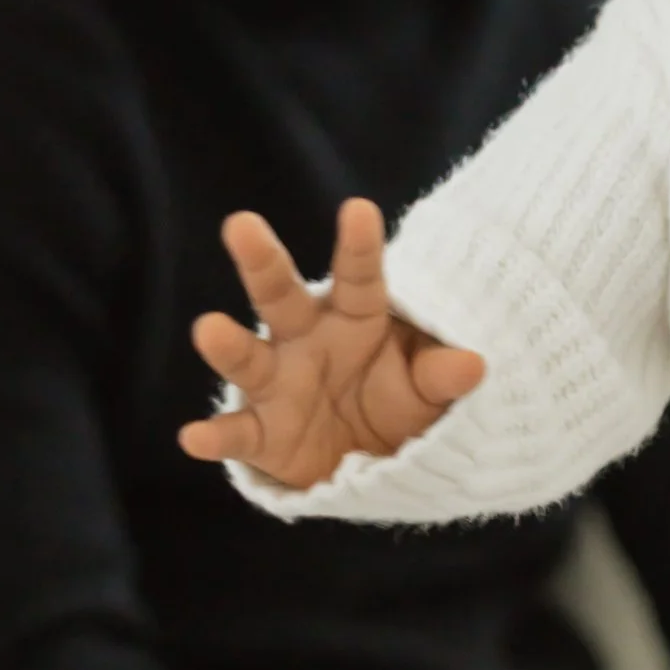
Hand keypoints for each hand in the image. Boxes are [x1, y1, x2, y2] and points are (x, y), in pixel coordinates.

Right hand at [178, 199, 484, 487]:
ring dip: (228, 344)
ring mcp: (277, 384)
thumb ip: (441, 374)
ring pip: (248, 358)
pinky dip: (216, 436)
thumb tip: (474, 363)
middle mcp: (305, 339)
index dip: (359, 246)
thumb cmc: (394, 400)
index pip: (359, 276)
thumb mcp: (427, 388)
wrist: (366, 460)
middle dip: (262, 262)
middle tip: (241, 224)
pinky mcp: (260, 434)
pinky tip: (194, 437)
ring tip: (209, 327)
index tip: (359, 209)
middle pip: (281, 295)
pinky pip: (236, 433)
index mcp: (354, 316)